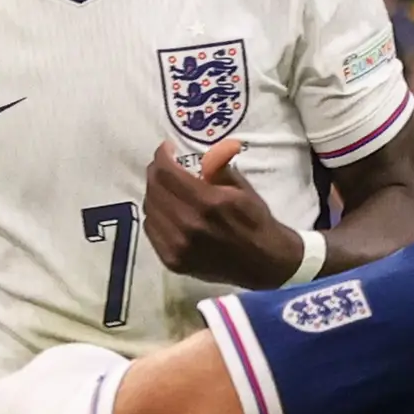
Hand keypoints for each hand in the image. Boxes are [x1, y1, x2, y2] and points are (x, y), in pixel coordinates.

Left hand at [142, 137, 304, 286]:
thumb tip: (204, 150)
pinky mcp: (172, 260)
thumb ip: (218, 167)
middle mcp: (188, 224)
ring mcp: (177, 245)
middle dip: (157, 171)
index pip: (167, 172)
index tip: (167, 149)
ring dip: (155, 192)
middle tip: (165, 166)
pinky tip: (167, 210)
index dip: (162, 155)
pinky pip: (151, 229)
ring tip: (166, 187)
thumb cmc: (255, 222)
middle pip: (155, 188)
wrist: (263, 264)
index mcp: (208, 202)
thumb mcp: (242, 189)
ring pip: (150, 208)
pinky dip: (156, 214)